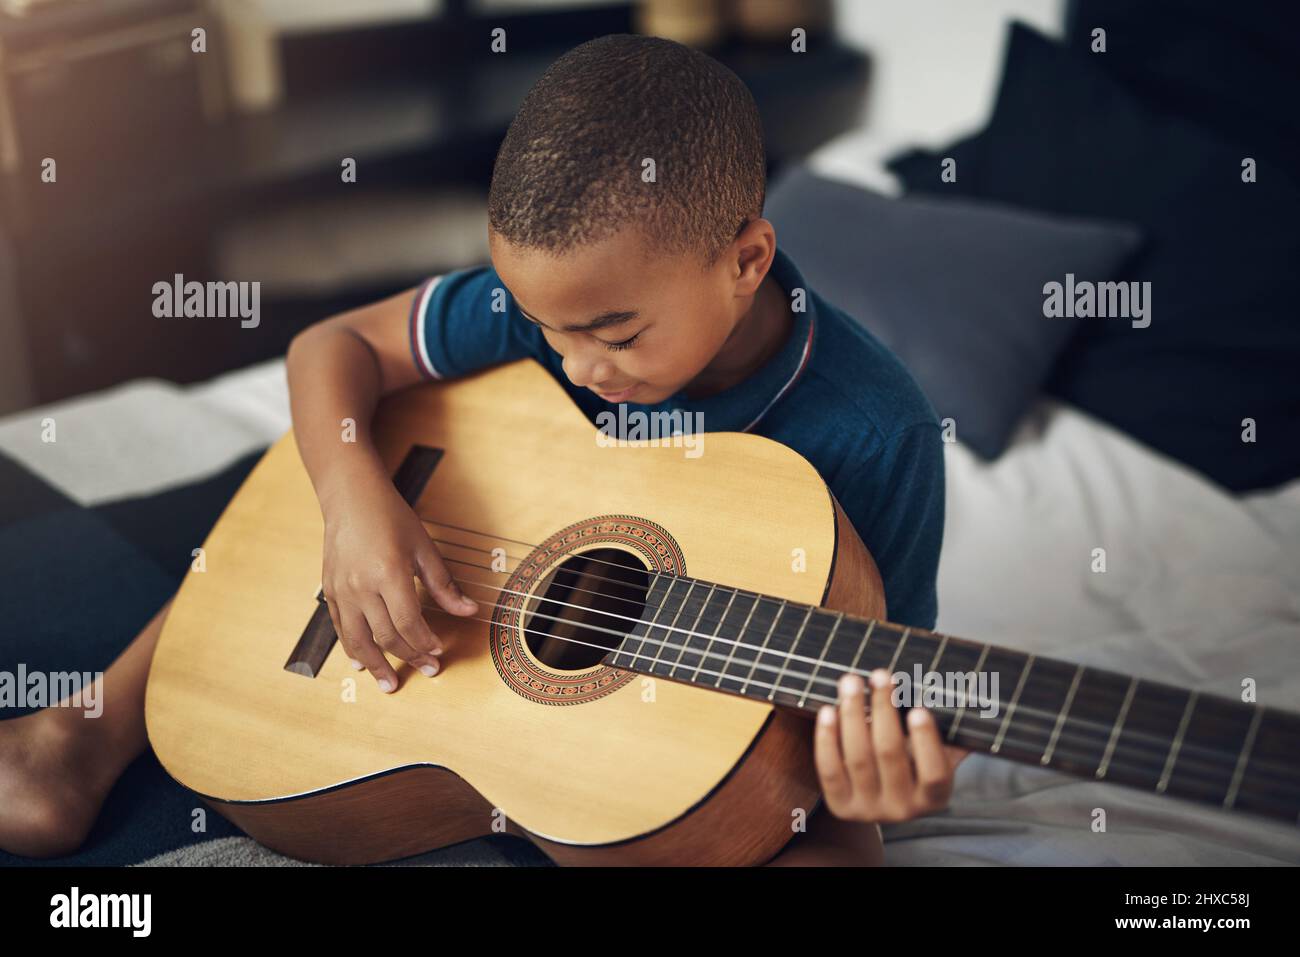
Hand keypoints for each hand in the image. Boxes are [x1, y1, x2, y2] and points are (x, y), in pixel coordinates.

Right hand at [320, 475, 478, 692]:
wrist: (351, 497)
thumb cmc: (390, 517)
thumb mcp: (424, 548)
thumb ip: (444, 585)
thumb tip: (469, 611)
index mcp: (388, 573)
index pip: (408, 622)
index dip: (424, 642)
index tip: (438, 651)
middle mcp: (361, 586)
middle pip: (385, 635)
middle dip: (408, 657)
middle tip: (427, 671)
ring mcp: (342, 590)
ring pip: (358, 640)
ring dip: (375, 665)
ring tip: (389, 684)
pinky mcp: (330, 590)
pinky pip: (341, 628)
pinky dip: (351, 648)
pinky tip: (361, 663)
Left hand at [814, 668, 970, 822]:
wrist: (880, 796)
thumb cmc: (914, 758)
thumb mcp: (938, 750)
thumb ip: (949, 729)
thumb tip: (966, 689)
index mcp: (935, 797)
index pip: (935, 773)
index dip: (926, 741)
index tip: (919, 708)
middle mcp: (904, 809)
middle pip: (890, 755)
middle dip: (884, 709)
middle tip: (880, 675)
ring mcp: (869, 809)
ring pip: (858, 758)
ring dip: (852, 714)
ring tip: (851, 681)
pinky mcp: (840, 805)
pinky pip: (829, 768)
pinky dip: (827, 738)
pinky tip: (829, 709)